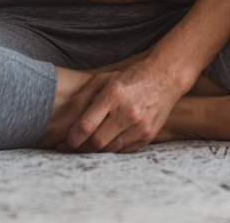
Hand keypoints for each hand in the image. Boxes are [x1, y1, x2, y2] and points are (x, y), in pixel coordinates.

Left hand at [61, 56, 187, 153]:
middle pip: (96, 142)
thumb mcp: (105, 78)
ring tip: (88, 145)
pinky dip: (113, 149)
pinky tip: (108, 142)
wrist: (164, 77)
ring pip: (109, 150)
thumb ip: (84, 95)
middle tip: (73, 148)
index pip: (86, 126)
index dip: (72, 139)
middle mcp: (127, 111)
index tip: (65, 142)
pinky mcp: (147, 135)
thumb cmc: (130, 77)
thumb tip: (64, 117)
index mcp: (113, 94)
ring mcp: (139, 125)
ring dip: (97, 150)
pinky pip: (124, 151)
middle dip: (81, 148)